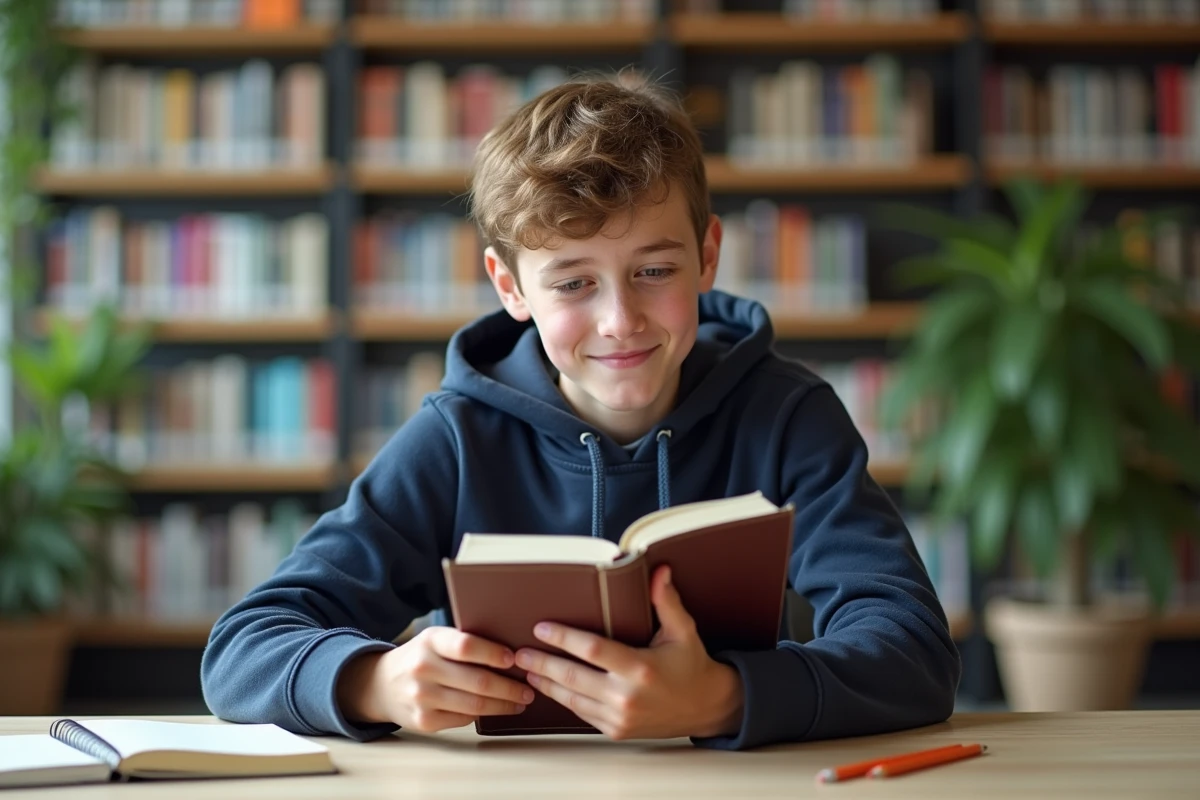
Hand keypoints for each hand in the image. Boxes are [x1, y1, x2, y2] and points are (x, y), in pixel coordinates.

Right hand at [337, 626, 534, 732]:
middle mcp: (423, 668)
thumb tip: (513, 651)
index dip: (493, 653)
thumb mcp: (435, 640)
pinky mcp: (424, 721)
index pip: (466, 646)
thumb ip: (463, 643)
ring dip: (503, 705)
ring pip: (474, 704)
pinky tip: (496, 709)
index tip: (514, 659)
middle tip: (529, 689)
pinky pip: (464, 718)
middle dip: (509, 687)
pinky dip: (483, 714)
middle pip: (477, 681)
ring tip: (520, 701)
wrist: (381, 685)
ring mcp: (421, 697)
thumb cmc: (421, 657)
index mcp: (430, 641)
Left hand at [515, 566, 743, 740]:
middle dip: (543, 663)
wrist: (706, 708)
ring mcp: (620, 718)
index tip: (541, 628)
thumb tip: (659, 571)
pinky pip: (582, 714)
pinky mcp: (616, 731)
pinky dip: (563, 700)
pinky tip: (549, 688)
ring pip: (572, 700)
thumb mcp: (683, 631)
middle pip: (573, 678)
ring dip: (546, 684)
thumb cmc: (692, 666)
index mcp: (641, 669)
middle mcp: (628, 697)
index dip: (564, 639)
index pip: (593, 650)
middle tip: (520, 652)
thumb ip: (667, 601)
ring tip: (527, 669)